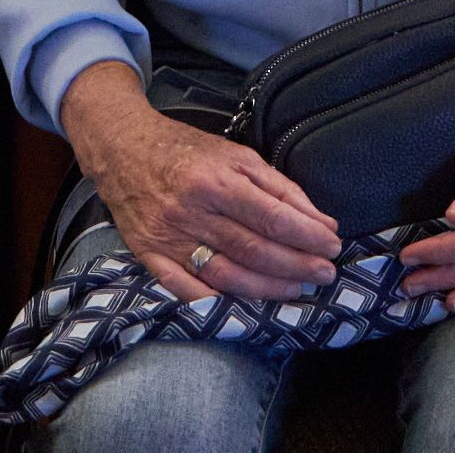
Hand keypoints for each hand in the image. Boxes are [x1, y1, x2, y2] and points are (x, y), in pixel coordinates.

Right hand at [62, 63, 340, 302]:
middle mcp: (192, 211)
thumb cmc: (184, 149)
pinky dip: (216, 302)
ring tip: (297, 289)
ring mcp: (169, 237)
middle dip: (297, 266)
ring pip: (227, 275)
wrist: (121, 148)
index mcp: (216, 180)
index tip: (332, 246)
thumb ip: (279, 188)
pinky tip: (245, 305)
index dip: (307, 237)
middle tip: (325, 273)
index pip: (273, 217)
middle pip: (254, 250)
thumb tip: (321, 222)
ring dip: (268, 288)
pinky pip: (185, 289)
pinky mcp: (149, 255)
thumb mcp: (236, 155)